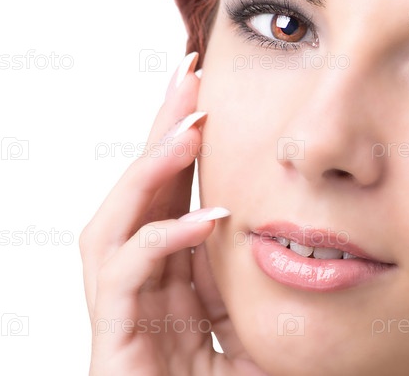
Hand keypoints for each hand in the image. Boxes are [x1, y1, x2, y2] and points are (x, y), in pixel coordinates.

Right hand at [80, 52, 265, 375]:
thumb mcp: (250, 322)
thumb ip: (255, 279)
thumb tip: (293, 232)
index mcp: (170, 271)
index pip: (172, 190)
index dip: (184, 139)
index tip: (208, 89)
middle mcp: (140, 277)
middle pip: (142, 188)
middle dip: (163, 129)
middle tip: (188, 74)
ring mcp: (122, 304)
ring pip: (118, 219)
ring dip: (152, 171)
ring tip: (190, 130)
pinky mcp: (114, 335)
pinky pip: (126, 275)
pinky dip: (162, 240)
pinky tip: (205, 220)